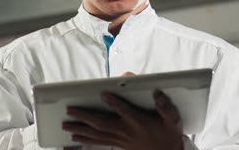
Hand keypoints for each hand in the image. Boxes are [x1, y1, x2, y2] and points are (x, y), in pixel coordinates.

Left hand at [62, 90, 183, 149]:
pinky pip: (99, 142)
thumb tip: (157, 94)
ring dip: (80, 129)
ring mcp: (120, 138)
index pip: (124, 111)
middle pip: (103, 124)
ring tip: (66, 125)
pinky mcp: (118, 144)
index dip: (114, 102)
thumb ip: (165, 106)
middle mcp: (127, 131)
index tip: (103, 93)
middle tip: (70, 110)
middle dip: (85, 117)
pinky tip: (74, 136)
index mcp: (139, 122)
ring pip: (97, 134)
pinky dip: (85, 139)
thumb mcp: (172, 119)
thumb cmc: (168, 133)